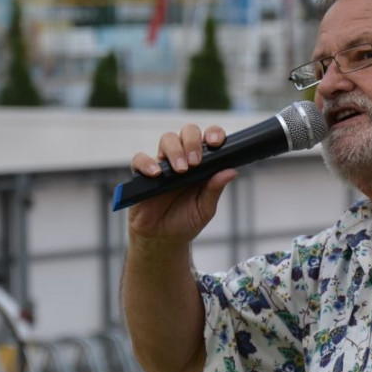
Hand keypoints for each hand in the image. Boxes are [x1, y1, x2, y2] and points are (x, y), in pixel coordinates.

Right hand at [127, 124, 236, 242]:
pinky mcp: (142, 174)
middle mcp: (183, 159)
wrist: (163, 239)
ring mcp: (163, 165)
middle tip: (195, 162)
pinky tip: (156, 174)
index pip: (209, 139)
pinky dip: (147, 163)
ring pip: (167, 139)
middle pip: (187, 132)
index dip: (214, 134)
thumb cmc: (185, 221)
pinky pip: (140, 159)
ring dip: (175, 150)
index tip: (217, 142)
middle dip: (193, 142)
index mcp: (202, 164)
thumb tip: (231, 171)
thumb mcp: (204, 208)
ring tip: (181, 171)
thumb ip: (215, 189)